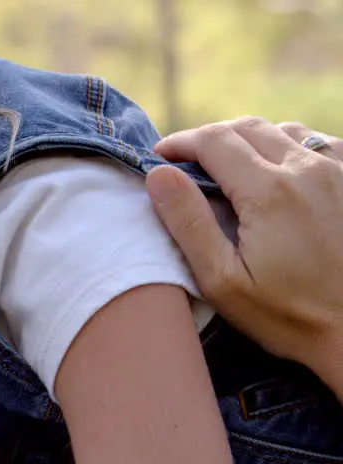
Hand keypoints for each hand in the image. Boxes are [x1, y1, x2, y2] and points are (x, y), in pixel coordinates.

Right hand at [145, 117, 342, 385]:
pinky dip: (289, 148)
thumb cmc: (287, 315)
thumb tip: (159, 175)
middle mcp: (307, 169)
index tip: (159, 158)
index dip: (179, 143)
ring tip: (230, 169)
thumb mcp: (222, 280)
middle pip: (247, 128)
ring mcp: (339, 172)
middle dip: (209, 139)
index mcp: (267, 191)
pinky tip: (279, 173)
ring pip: (284, 131)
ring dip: (250, 141)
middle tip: (187, 164)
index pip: (213, 141)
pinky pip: (319, 144)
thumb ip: (188, 222)